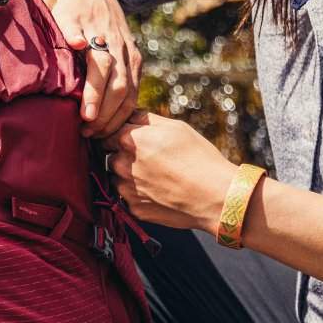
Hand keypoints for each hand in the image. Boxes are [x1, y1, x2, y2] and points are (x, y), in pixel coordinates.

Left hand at [8, 0, 140, 136]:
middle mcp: (122, 45)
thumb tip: (76, 43)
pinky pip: (135, 91)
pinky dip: (124, 112)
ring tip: (96, 135)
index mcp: (103, 34)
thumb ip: (68, 28)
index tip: (85, 117)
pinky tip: (109, 126)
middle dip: (105, 114)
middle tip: (87, 133)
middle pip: (120, 86)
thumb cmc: (68, 7)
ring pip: (131, 92)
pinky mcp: (136, 60)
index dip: (94, 94)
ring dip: (115, 117)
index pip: (102, 68)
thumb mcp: (63, 12)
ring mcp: (132, 53)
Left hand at [101, 111, 238, 234]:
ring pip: (116, 176)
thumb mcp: (176, 127)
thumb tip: (129, 114)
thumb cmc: (199, 157)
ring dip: (128, 174)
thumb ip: (145, 119)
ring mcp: (125, 188)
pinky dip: (137, 192)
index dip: (120, 133)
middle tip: (148, 157)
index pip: (109, 131)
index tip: (132, 137)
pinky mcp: (132, 207)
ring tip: (156, 175)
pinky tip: (158, 190)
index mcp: (129, 139)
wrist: (213, 196)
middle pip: (110, 154)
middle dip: (122, 153)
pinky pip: (127, 196)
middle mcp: (121, 163)